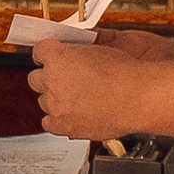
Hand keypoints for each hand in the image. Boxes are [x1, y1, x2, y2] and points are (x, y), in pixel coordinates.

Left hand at [26, 41, 157, 138]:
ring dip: (55, 98)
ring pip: (43, 101)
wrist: (139, 98)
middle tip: (63, 78)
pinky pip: (48, 123)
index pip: (39, 51)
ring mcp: (56, 104)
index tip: (50, 56)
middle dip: (47, 77)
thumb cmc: (125, 74)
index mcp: (58, 58)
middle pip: (34, 78)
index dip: (47, 53)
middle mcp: (52, 80)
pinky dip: (57, 119)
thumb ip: (79, 50)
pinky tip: (71, 114)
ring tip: (74, 98)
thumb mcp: (100, 48)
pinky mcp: (62, 124)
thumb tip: (73, 50)